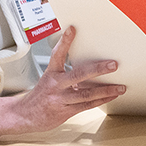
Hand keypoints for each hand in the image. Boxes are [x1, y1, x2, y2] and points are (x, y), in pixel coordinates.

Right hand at [0, 25, 123, 139]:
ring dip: (106, 90)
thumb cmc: (41, 96)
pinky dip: (101, 100)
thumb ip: (66, 73)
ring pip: (87, 93)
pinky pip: (87, 105)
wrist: (25, 116)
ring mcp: (61, 99)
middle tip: (113, 65)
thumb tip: (88, 67)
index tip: (72, 29)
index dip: (64, 42)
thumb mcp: (49, 79)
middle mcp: (55, 85)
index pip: (56, 54)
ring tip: (120, 87)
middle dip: (98, 69)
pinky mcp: (66, 111)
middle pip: (78, 75)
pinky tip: (111, 96)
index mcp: (51, 74)